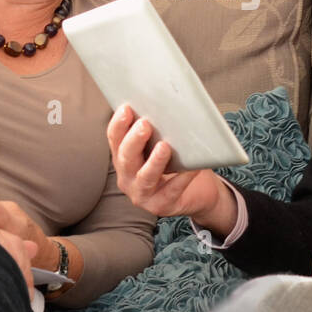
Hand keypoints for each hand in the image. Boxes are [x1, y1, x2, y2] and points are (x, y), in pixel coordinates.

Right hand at [106, 105, 237, 236]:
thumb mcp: (160, 146)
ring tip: (164, 146)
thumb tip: (160, 105)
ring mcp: (142, 195)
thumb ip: (155, 132)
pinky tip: (192, 167)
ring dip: (154, 161)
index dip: (118, 125)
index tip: (126, 108)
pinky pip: (172, 190)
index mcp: (123, 160)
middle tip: (144, 124)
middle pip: (125, 158)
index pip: (115, 140)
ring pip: (145, 177)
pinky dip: (182, 178)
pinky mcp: (161, 206)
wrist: (196, 193)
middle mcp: (127, 178)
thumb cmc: (176, 164)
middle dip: (134, 140)